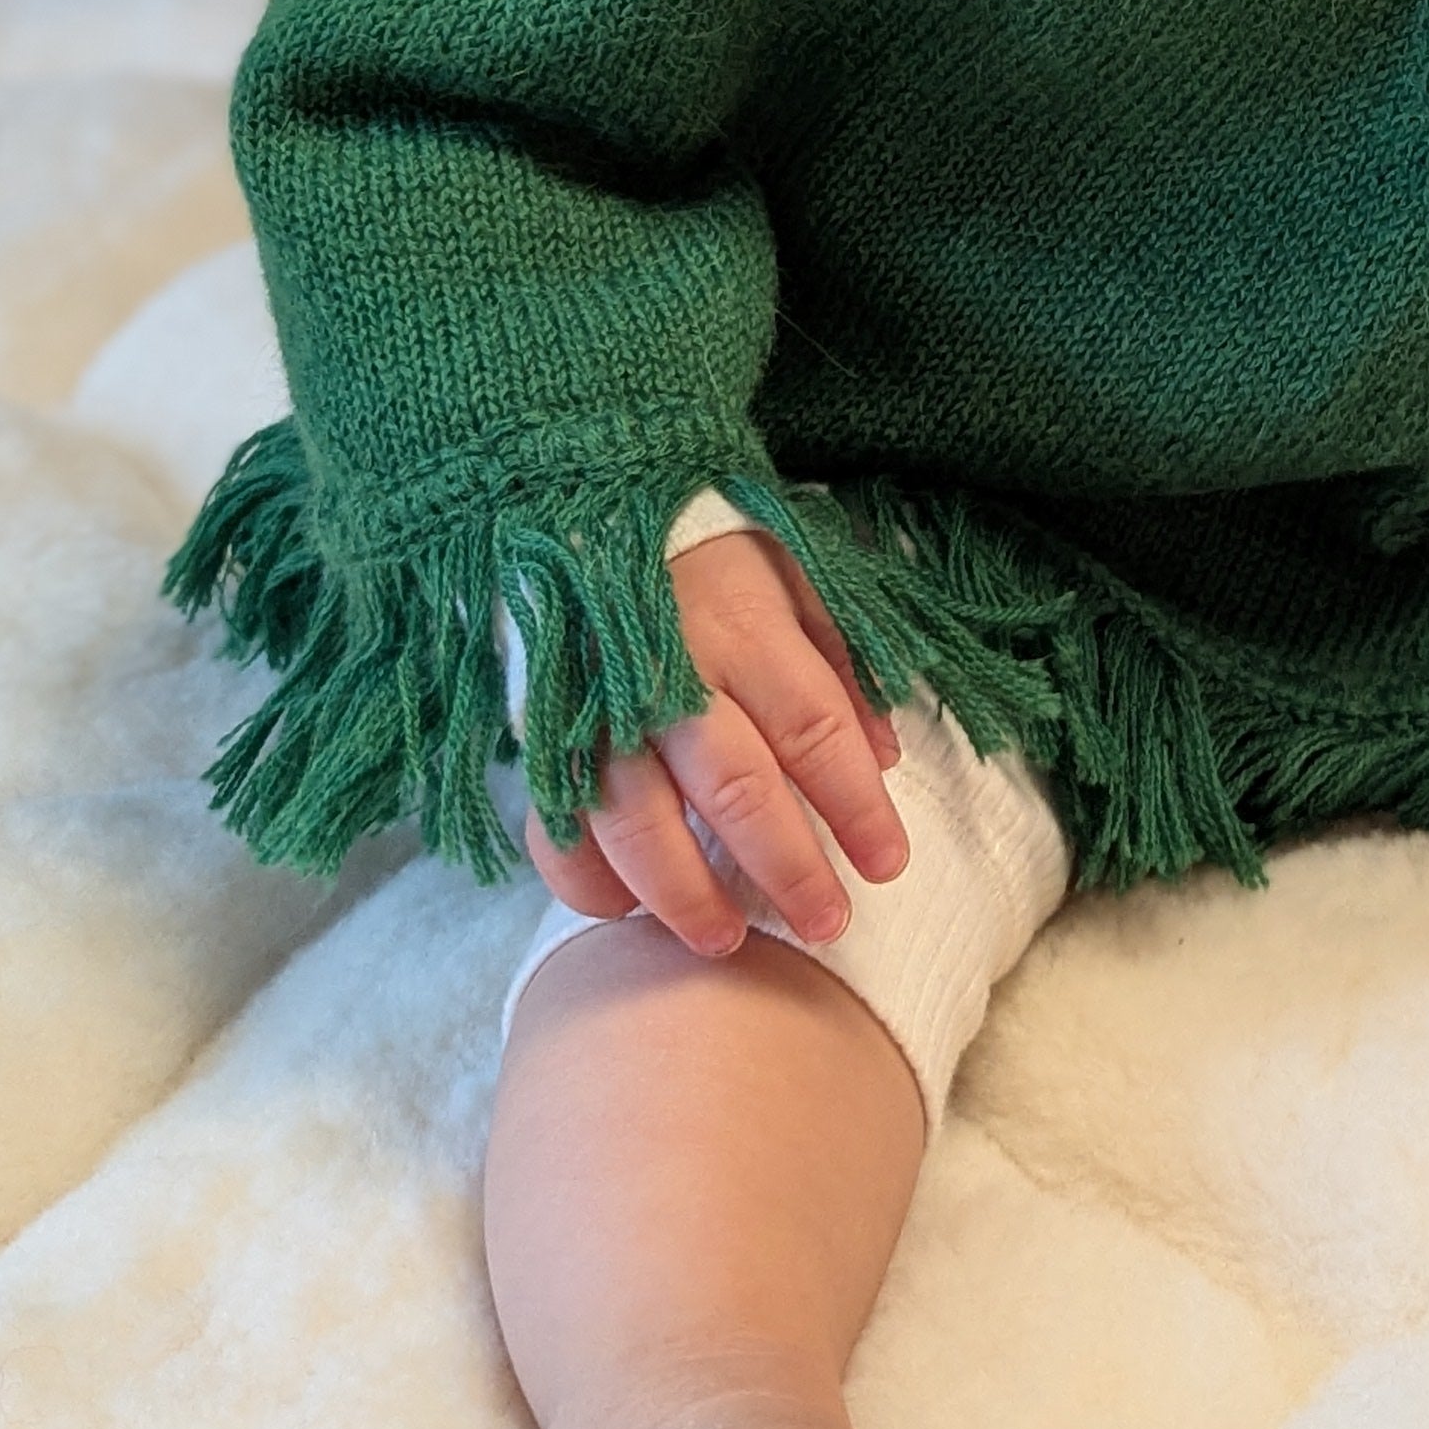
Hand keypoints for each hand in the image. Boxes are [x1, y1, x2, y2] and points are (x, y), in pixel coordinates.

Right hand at [523, 523, 907, 956]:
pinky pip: (553, 822)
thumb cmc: (703, 536)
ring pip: (638, 821)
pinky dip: (583, 877)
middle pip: (737, 788)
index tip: (889, 865)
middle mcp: (669, 670)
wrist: (575, 486)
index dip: (856, 806)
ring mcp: (595, 704)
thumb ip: (841, 653)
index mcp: (743, 624)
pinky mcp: (538, 728)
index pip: (815, 730)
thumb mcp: (792, 564)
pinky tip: (625, 912)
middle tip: (826, 924)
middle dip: (786, 867)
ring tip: (727, 942)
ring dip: (685, 894)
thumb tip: (885, 752)